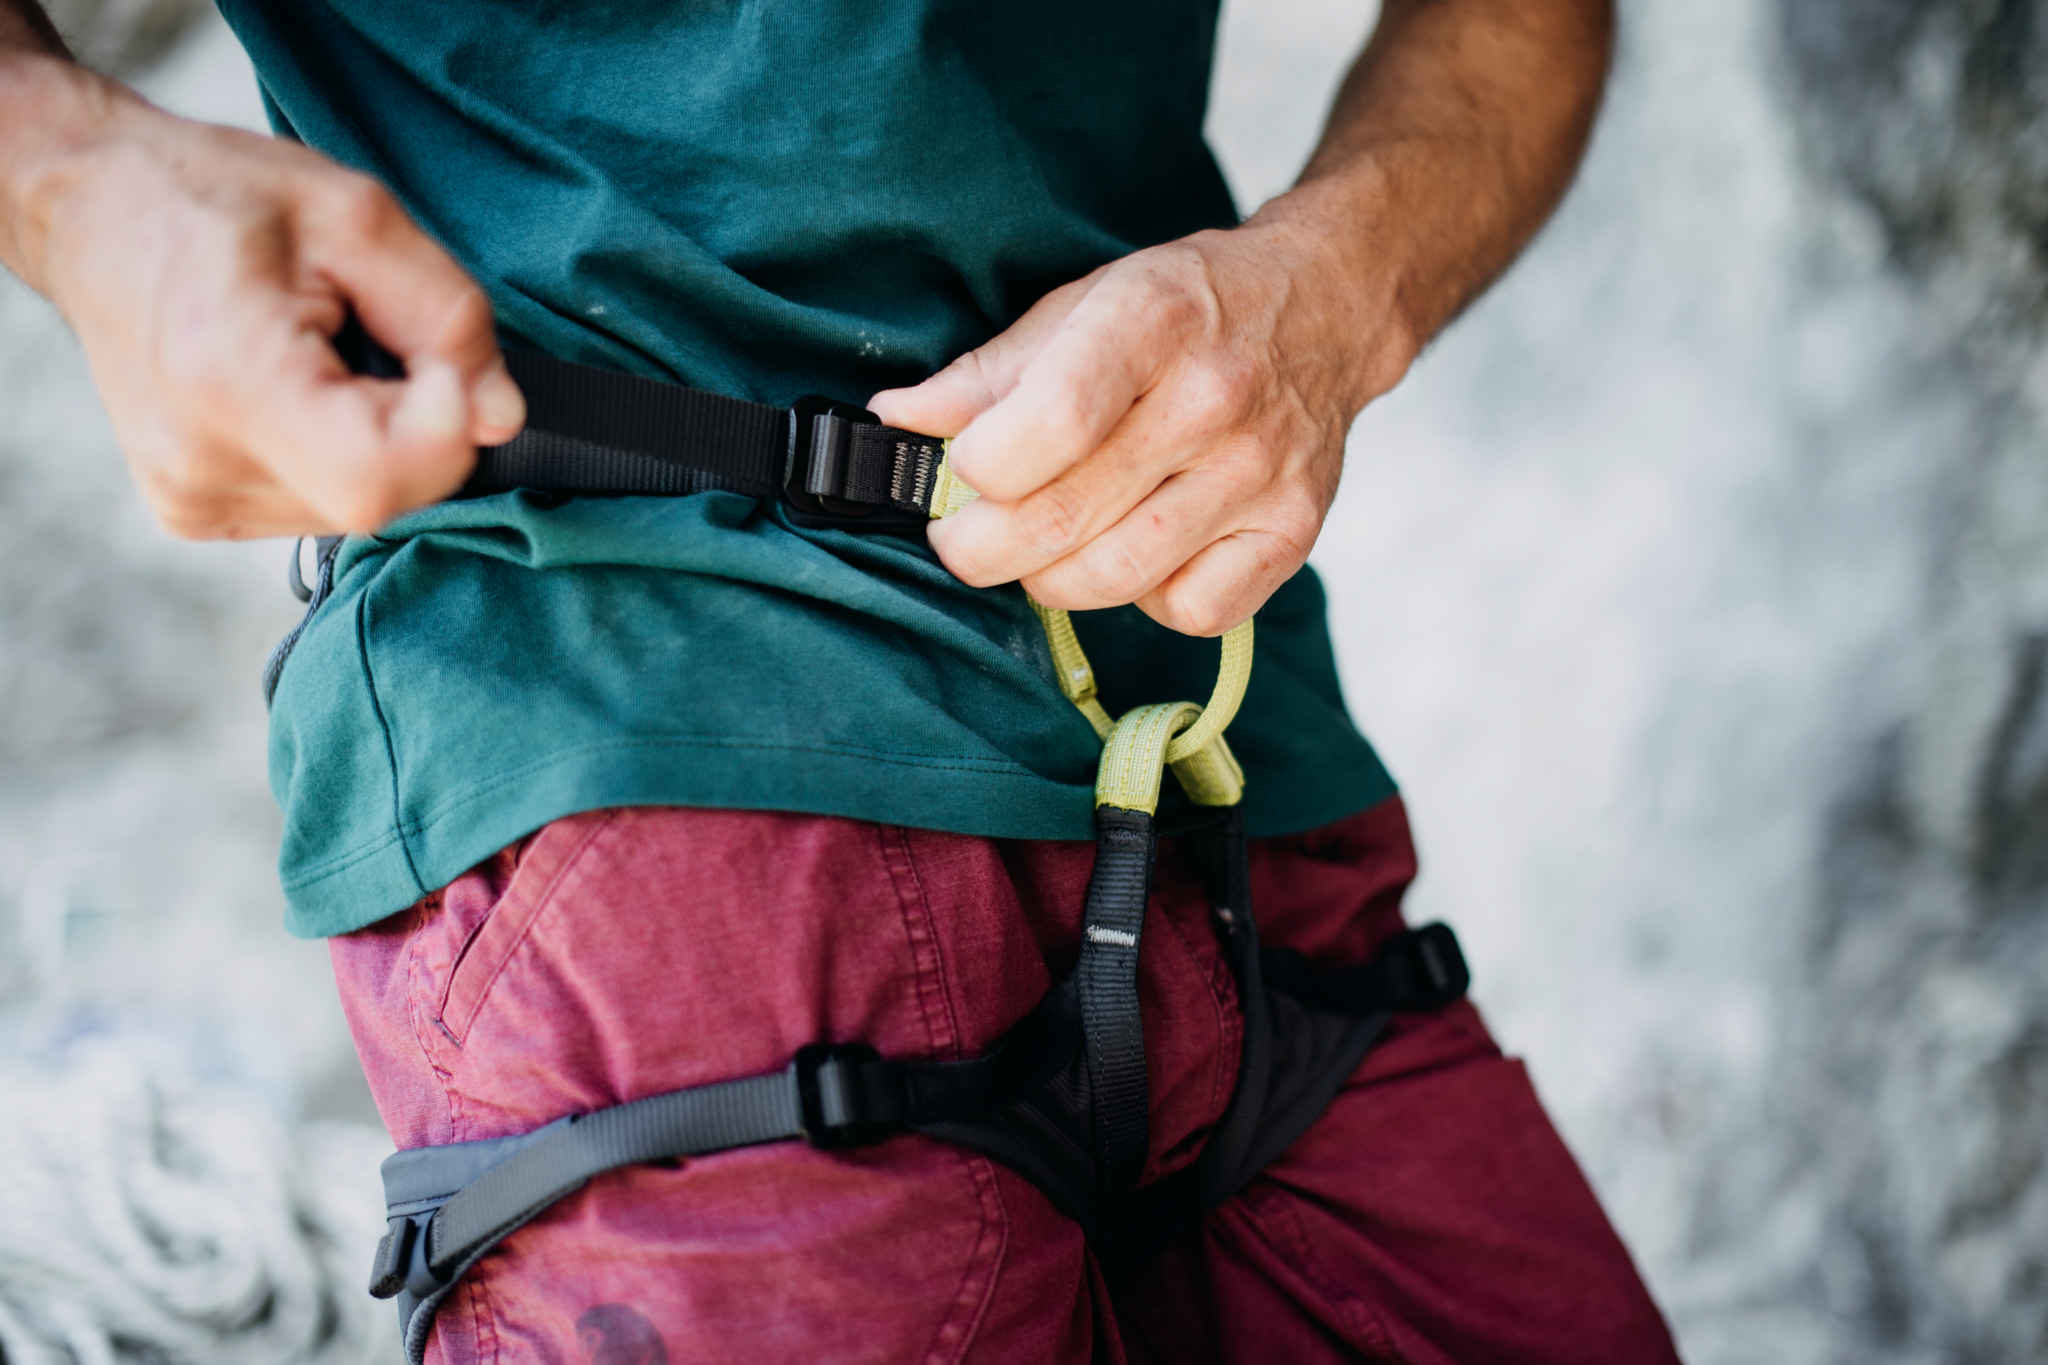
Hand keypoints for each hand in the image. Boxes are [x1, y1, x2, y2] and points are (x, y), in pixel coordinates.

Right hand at [1, 58, 522, 537]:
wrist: (91, 208)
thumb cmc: (211, 197)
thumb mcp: (354, 217)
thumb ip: (446, 317)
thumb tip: (500, 415)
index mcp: (229, 381)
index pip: (381, 475)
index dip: (442, 425)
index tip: (436, 359)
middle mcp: (200, 462)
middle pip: (382, 493)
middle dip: (417, 424)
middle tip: (371, 337)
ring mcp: (192, 499)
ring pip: (360, 505)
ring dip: (377, 437)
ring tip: (321, 355)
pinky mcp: (196, 512)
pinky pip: (318, 505)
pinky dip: (337, 452)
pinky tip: (298, 391)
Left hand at [870, 205, 1415, 636]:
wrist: (1326, 309)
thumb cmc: (1189, 308)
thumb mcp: (1083, 303)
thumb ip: (987, 373)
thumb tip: (896, 425)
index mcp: (1153, 321)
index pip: (1046, 427)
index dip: (974, 469)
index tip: (955, 471)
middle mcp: (1215, 400)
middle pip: (1061, 519)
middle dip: (981, 545)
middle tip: (964, 535)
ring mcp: (1260, 475)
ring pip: (1114, 578)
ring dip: (1050, 577)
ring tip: (1042, 543)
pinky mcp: (1291, 534)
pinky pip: (1187, 610)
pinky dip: (1144, 598)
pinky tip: (1136, 550)